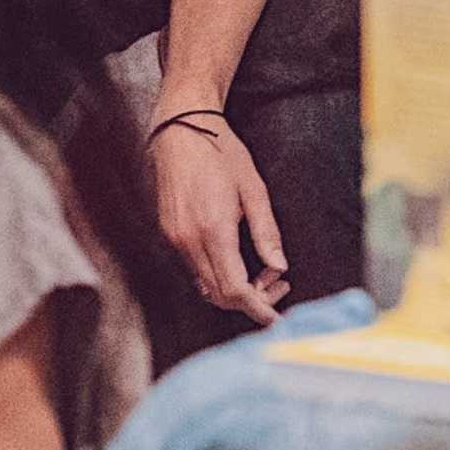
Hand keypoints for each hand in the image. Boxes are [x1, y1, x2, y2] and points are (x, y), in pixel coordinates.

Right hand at [151, 113, 286, 323]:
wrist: (181, 130)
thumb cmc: (222, 153)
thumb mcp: (254, 189)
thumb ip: (267, 232)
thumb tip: (280, 266)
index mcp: (213, 230)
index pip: (235, 290)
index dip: (258, 310)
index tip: (277, 320)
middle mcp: (189, 240)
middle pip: (219, 295)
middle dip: (252, 301)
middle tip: (280, 285)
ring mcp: (175, 239)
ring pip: (205, 285)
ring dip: (236, 289)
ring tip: (266, 273)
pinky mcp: (169, 234)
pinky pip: (195, 269)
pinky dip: (219, 275)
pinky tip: (240, 261)